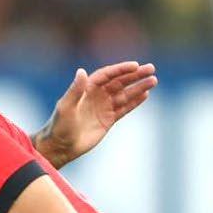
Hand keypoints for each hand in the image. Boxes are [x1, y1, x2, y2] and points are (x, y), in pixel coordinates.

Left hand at [36, 61, 157, 167]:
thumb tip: (81, 71)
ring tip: (153, 81)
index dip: (121, 69)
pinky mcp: (108, 120)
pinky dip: (134, 102)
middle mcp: (97, 95)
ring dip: (138, 87)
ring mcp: (104, 107)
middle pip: (119, 82)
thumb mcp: (66, 106)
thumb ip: (75, 90)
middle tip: (151, 69)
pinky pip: (124, 108)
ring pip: (124, 94)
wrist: (61, 146)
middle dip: (135, 76)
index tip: (135, 66)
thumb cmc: (59, 125)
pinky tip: (145, 95)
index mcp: (87, 88)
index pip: (108, 75)